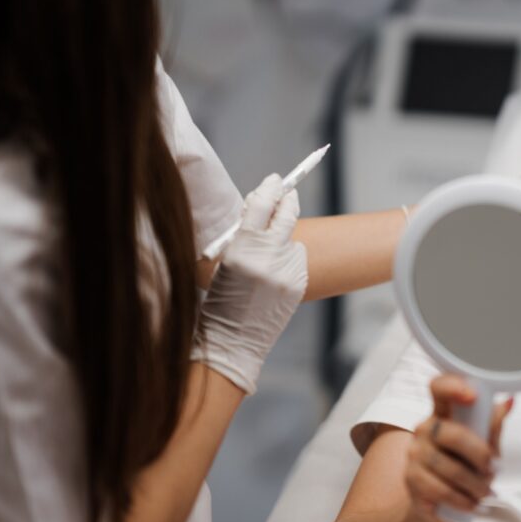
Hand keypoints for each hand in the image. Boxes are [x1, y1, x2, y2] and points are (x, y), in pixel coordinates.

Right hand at [193, 173, 307, 393]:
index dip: (269, 188)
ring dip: (283, 240)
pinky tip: (272, 279)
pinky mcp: (300, 284)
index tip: (275, 179)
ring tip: (264, 263)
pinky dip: (288, 261)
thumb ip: (245, 235)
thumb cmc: (221, 300)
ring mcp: (288, 272)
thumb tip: (263, 205)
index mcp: (241, 250)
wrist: (233, 342)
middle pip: (286, 215)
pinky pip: (297, 260)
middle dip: (288, 200)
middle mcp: (268, 258)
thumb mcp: (224, 262)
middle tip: (288, 191)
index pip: (261, 205)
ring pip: (292, 240)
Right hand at [406, 374, 513, 520]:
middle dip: (479, 455)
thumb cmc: (465, 467)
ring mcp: (415, 454)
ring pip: (448, 467)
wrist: (440, 503)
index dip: (453, 386)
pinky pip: (440, 489)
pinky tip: (470, 503)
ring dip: (474, 484)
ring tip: (484, 492)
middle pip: (450, 434)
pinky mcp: (411, 479)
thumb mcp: (485, 446)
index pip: (439, 388)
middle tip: (492, 470)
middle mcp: (424, 429)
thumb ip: (492, 425)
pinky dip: (461, 499)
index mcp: (443, 413)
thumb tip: (509, 402)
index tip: (473, 396)